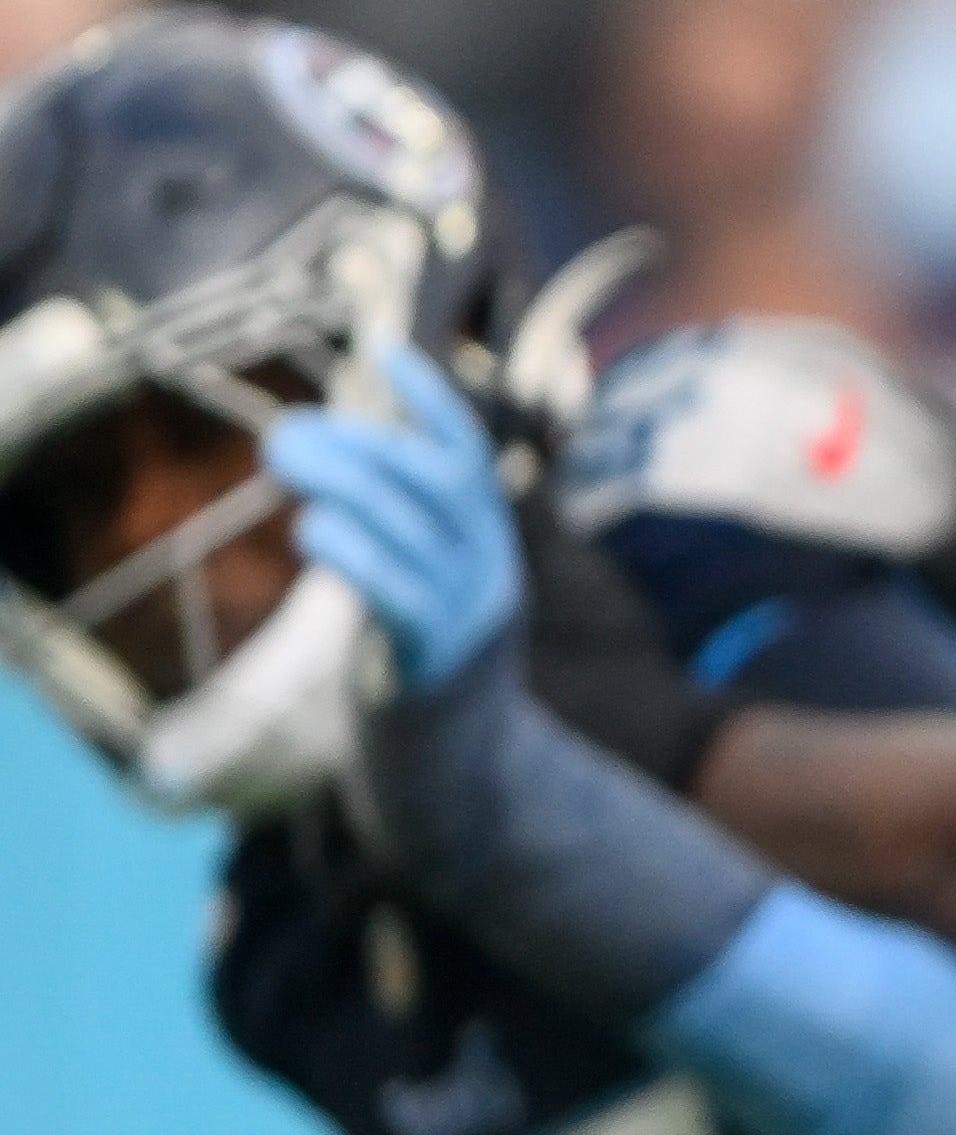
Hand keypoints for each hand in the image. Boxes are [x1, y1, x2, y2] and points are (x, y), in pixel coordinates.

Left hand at [264, 349, 521, 690]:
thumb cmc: (421, 680)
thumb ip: (398, 542)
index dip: (433, 401)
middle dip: (364, 442)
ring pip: (415, 530)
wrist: (460, 782)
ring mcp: (471, 619)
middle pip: (439, 483)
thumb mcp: (421, 599)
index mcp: (492, 551)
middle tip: (286, 428)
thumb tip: (339, 469)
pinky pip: (398, 593)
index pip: (469, 458)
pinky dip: (357, 551)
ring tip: (284, 463)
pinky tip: (310, 528)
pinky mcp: (436, 663)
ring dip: (345, 486)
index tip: (384, 351)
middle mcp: (492, 575)